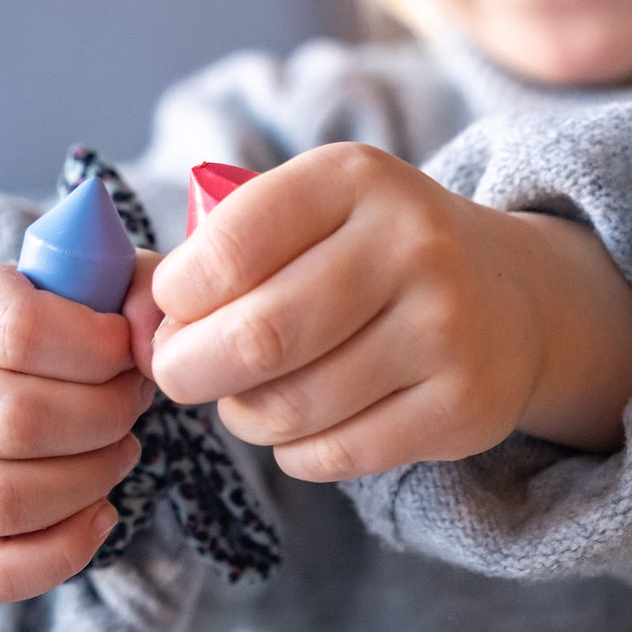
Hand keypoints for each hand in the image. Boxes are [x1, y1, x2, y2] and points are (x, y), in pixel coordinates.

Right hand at [0, 252, 160, 602]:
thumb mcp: (98, 282)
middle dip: (102, 417)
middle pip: (11, 420)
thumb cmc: (55, 324)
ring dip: (86, 480)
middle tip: (132, 402)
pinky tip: (99, 514)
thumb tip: (148, 338)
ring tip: (119, 451)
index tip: (128, 352)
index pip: (15, 327)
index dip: (97, 348)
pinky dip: (61, 552)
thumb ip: (138, 288)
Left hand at [151, 144, 631, 481]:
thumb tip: (123, 310)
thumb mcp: (305, 215)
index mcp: (353, 178)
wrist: (508, 296)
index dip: (176, 296)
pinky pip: (334, 453)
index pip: (229, 246)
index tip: (171, 312)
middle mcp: (410, 242)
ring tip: (244, 395)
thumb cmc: (366, 253)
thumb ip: (211, 250)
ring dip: (242, 413)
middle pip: (257, 336)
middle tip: (177, 373)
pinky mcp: (463, 404)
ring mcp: (445, 326)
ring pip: (290, 405)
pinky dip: (293, 450)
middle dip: (189, 369)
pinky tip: (299, 422)